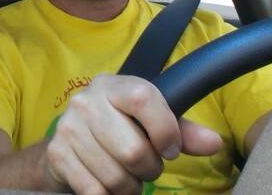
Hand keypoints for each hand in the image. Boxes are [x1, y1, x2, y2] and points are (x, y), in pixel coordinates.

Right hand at [42, 74, 222, 194]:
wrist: (67, 140)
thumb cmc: (117, 127)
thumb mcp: (148, 121)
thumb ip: (180, 130)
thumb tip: (214, 143)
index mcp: (112, 86)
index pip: (144, 99)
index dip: (165, 130)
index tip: (169, 149)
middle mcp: (85, 102)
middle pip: (134, 151)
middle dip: (149, 169)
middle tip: (145, 167)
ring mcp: (68, 128)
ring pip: (116, 177)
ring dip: (129, 187)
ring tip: (126, 176)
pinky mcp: (57, 155)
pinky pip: (94, 191)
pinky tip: (107, 184)